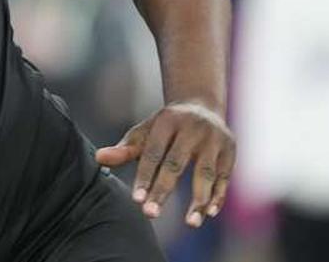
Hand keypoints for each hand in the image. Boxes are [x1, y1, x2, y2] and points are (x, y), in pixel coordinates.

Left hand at [95, 101, 234, 227]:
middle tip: (151, 214)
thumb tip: (98, 159)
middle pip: (176, 164)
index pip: (153, 153)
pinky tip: (210, 213)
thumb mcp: (145, 132)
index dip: (145, 177)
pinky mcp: (229, 151)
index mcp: (167, 121)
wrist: (201, 105)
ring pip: (206, 173)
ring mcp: (214, 139)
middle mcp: (192, 128)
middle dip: (163, 190)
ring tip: (190, 223)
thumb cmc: (165, 126)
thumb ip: (124, 149)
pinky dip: (218, 195)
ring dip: (199, 200)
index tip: (137, 200)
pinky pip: (224, 177)